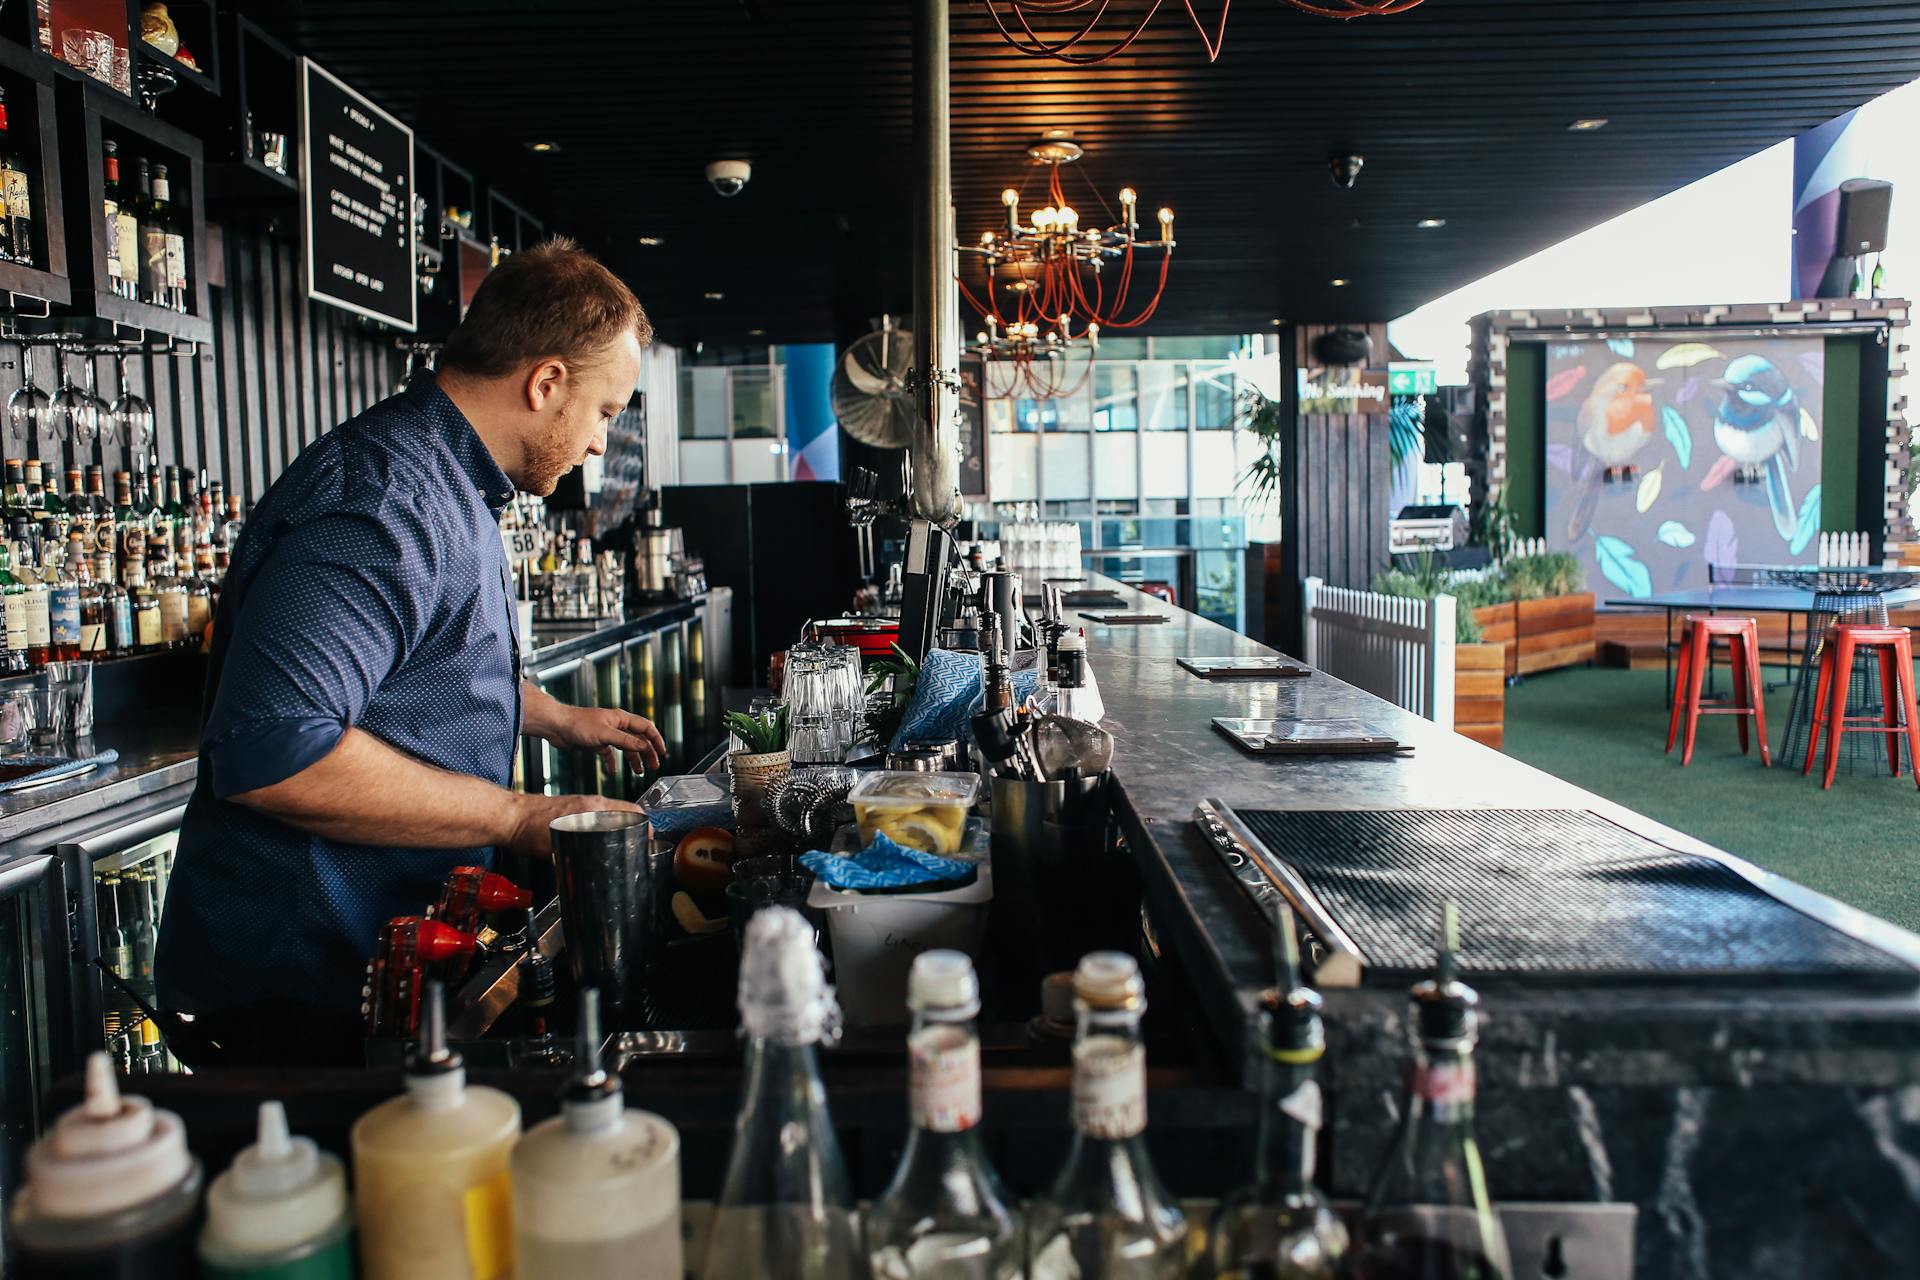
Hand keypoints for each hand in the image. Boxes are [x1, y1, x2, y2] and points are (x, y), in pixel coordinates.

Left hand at [502, 792, 643, 860]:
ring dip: (618, 825)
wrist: (508, 817)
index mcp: (593, 809)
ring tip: (618, 843)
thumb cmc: (527, 829)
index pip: (632, 810)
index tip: (649, 839)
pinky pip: (595, 813)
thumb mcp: (556, 850)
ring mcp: (581, 802)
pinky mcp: (571, 806)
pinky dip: (601, 823)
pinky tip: (594, 838)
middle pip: (625, 812)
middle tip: (637, 844)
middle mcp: (591, 802)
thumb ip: (576, 860)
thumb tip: (586, 878)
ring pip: (610, 813)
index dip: (645, 825)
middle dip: (634, 827)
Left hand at [554, 706, 667, 775]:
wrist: (556, 726)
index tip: (662, 752)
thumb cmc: (578, 725)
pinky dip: (613, 763)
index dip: (656, 739)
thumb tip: (644, 746)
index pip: (645, 727)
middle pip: (637, 739)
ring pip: (626, 747)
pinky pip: (610, 753)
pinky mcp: (596, 742)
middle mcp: (616, 725)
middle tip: (654, 766)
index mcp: (621, 718)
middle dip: (647, 752)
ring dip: (633, 759)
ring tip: (639, 771)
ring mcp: (606, 734)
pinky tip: (613, 771)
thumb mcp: (605, 734)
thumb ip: (626, 741)